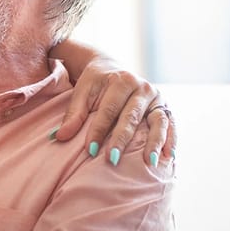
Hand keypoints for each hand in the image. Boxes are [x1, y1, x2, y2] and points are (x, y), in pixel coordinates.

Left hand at [52, 56, 176, 164]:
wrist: (110, 68)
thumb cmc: (94, 83)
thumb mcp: (82, 92)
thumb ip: (73, 115)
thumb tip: (58, 137)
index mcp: (120, 80)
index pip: (108, 110)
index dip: (98, 130)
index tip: (90, 150)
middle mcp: (141, 87)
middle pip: (131, 117)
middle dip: (121, 139)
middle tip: (113, 160)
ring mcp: (156, 97)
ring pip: (157, 120)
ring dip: (154, 142)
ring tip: (149, 162)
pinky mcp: (164, 106)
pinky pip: (170, 124)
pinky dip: (170, 140)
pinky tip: (168, 158)